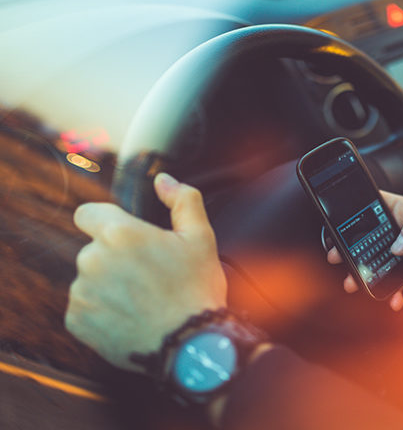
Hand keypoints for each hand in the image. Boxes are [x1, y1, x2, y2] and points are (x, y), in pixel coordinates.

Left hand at [65, 173, 226, 371]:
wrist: (190, 345)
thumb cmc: (197, 289)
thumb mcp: (201, 237)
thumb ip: (182, 199)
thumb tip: (163, 180)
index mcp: (120, 233)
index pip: (87, 213)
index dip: (106, 222)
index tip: (127, 239)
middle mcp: (92, 260)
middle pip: (94, 250)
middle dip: (115, 259)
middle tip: (148, 277)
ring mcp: (81, 292)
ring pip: (89, 279)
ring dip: (108, 286)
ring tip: (142, 301)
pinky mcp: (77, 321)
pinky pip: (84, 308)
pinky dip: (102, 312)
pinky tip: (130, 318)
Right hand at [328, 191, 402, 311]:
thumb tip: (397, 243)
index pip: (379, 203)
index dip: (359, 207)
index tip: (343, 217)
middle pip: (367, 235)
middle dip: (349, 244)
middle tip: (337, 253)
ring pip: (372, 261)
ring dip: (360, 272)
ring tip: (353, 281)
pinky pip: (387, 286)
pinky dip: (385, 293)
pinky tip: (393, 298)